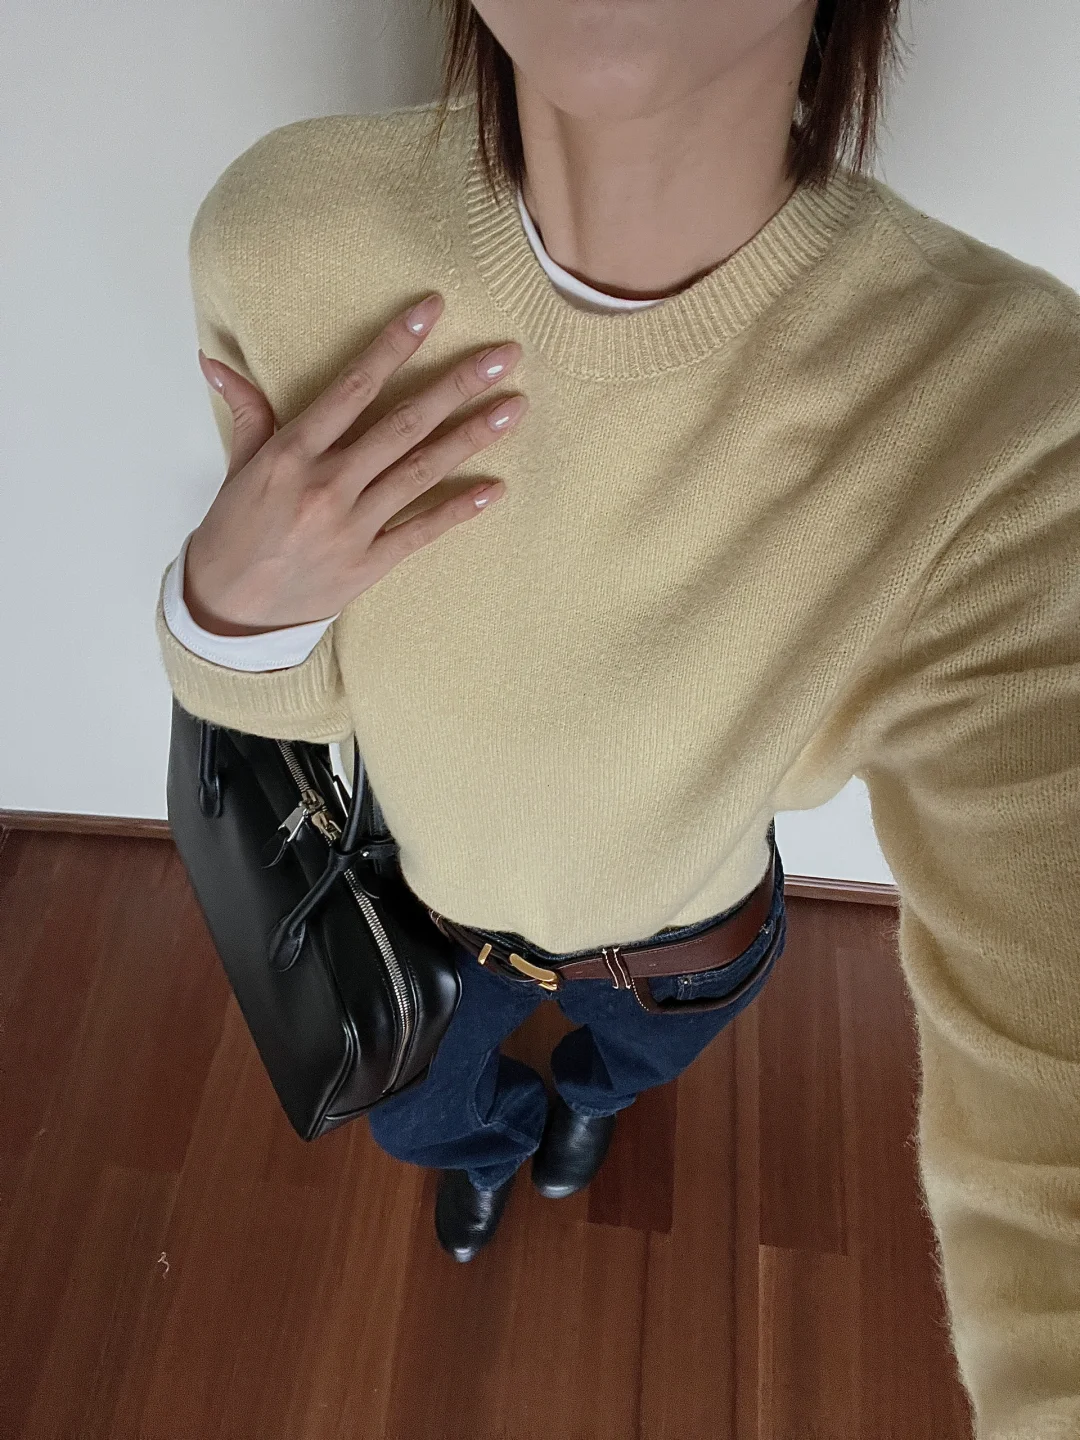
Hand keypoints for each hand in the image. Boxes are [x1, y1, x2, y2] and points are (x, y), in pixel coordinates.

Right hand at [183, 294, 526, 635]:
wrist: (228, 610)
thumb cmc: (234, 533)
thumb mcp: (237, 467)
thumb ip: (247, 412)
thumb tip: (215, 360)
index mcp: (293, 452)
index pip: (354, 387)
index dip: (395, 345)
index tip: (432, 311)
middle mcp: (328, 485)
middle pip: (404, 424)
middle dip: (458, 384)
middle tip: (505, 354)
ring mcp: (353, 526)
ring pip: (422, 471)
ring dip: (472, 437)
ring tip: (514, 407)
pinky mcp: (369, 564)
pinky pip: (422, 531)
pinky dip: (459, 510)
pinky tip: (496, 487)